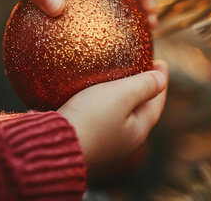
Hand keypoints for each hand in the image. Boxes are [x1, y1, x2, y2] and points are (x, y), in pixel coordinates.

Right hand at [58, 61, 167, 175]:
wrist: (49, 147)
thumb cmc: (89, 120)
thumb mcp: (121, 96)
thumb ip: (144, 86)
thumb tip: (161, 79)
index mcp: (137, 132)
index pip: (156, 103)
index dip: (161, 81)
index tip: (160, 62)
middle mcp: (123, 144)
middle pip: (139, 112)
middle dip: (143, 92)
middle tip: (141, 70)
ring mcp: (102, 148)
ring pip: (117, 118)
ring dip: (120, 100)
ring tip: (115, 82)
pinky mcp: (82, 146)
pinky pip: (97, 121)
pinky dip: (100, 107)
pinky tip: (88, 98)